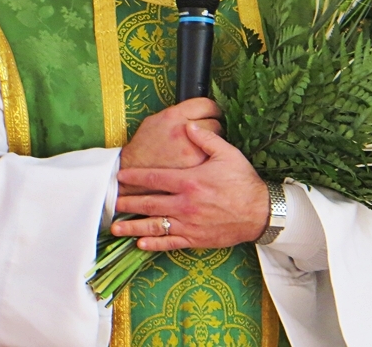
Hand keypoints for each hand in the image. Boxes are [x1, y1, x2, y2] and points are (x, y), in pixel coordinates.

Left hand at [112, 123, 268, 251]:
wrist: (259, 212)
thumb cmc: (243, 182)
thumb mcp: (228, 154)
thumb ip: (206, 139)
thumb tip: (189, 126)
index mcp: (190, 182)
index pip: (155, 179)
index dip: (136, 177)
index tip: (121, 176)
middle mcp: (185, 204)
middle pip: (149, 204)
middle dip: (129, 203)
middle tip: (112, 203)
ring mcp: (189, 223)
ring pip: (155, 227)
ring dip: (134, 228)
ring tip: (116, 228)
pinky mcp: (195, 238)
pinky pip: (170, 243)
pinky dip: (154, 244)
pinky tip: (141, 245)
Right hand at [118, 97, 222, 194]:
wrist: (134, 170)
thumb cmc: (144, 146)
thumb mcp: (155, 120)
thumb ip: (177, 114)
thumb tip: (195, 112)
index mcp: (174, 115)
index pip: (206, 105)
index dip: (212, 109)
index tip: (214, 113)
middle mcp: (184, 130)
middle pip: (215, 123)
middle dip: (214, 127)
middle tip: (211, 132)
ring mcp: (191, 150)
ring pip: (216, 143)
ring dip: (213, 144)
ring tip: (205, 146)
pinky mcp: (195, 167)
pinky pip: (211, 159)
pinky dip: (209, 158)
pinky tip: (203, 160)